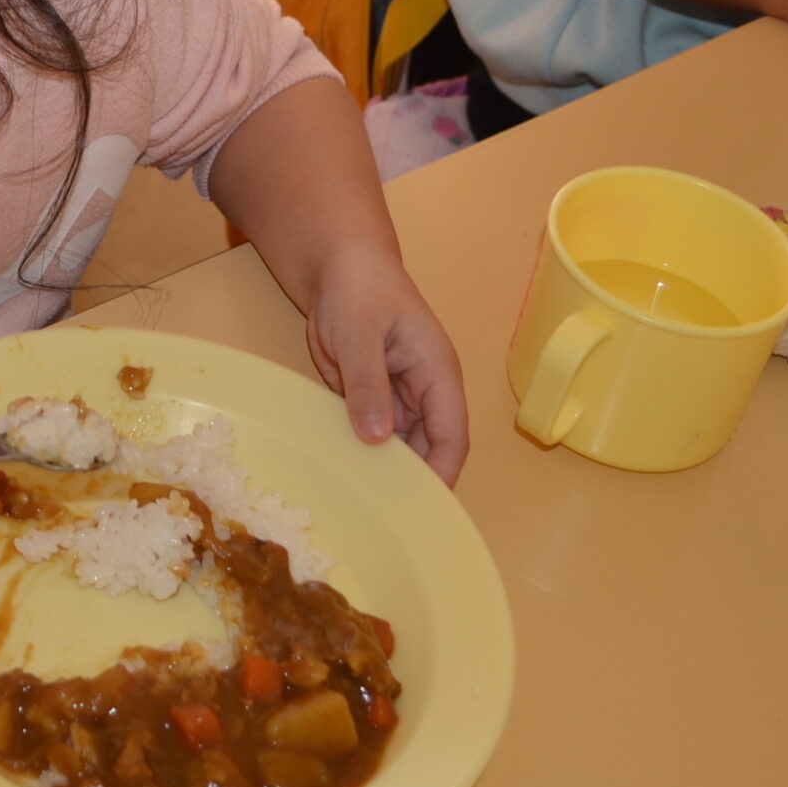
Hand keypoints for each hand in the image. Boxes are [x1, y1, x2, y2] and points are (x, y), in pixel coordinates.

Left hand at [304, 245, 468, 485]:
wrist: (335, 266)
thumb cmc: (358, 289)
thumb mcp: (359, 334)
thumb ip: (368, 384)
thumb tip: (378, 437)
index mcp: (437, 374)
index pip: (451, 435)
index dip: (441, 472)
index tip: (421, 507)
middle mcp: (423, 392)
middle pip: (428, 448)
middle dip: (413, 482)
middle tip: (387, 520)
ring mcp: (396, 396)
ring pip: (399, 446)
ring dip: (385, 471)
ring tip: (365, 507)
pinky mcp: (369, 397)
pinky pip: (371, 434)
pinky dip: (361, 454)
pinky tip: (345, 477)